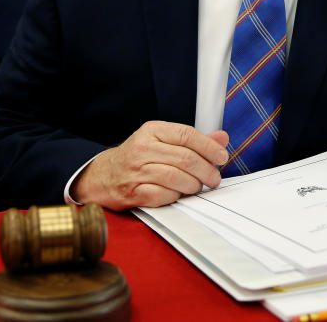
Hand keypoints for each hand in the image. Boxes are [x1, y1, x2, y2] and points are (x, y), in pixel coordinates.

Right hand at [72, 121, 229, 210]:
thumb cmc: (139, 157)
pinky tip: (179, 194)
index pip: (187, 135)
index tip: (222, 157)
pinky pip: (164, 195)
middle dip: (207, 171)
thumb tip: (222, 138)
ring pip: (177, 178)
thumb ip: (193, 140)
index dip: (209, 147)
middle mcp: (142, 148)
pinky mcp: (133, 192)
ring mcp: (136, 171)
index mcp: (152, 131)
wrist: (103, 176)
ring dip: (194, 185)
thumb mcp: (163, 140)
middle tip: (214, 178)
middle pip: (185, 158)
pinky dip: (176, 196)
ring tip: (197, 186)